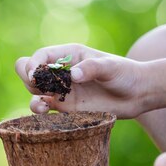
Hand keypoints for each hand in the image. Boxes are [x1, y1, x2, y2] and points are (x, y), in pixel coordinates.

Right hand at [15, 44, 147, 118]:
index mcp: (68, 54)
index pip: (40, 55)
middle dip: (29, 78)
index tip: (35, 74)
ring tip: (44, 104)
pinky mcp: (64, 106)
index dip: (33, 64)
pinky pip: (43, 106)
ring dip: (32, 94)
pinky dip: (38, 108)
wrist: (136, 94)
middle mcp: (60, 71)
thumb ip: (92, 68)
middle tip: (41, 87)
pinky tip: (44, 111)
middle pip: (28, 70)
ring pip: (32, 89)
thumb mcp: (111, 67)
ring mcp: (60, 89)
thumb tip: (73, 75)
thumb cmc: (125, 74)